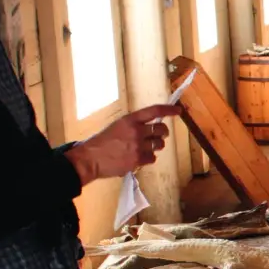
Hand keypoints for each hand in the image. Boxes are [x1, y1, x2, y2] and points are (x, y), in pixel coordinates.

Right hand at [66, 104, 180, 185]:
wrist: (91, 158)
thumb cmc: (102, 142)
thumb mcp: (117, 126)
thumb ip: (133, 126)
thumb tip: (150, 128)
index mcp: (130, 120)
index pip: (154, 111)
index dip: (168, 110)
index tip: (178, 110)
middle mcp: (136, 130)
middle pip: (162, 130)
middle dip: (163, 133)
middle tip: (158, 137)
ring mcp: (138, 145)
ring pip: (159, 145)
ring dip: (156, 146)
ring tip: (145, 149)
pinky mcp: (138, 159)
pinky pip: (152, 158)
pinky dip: (148, 159)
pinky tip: (138, 158)